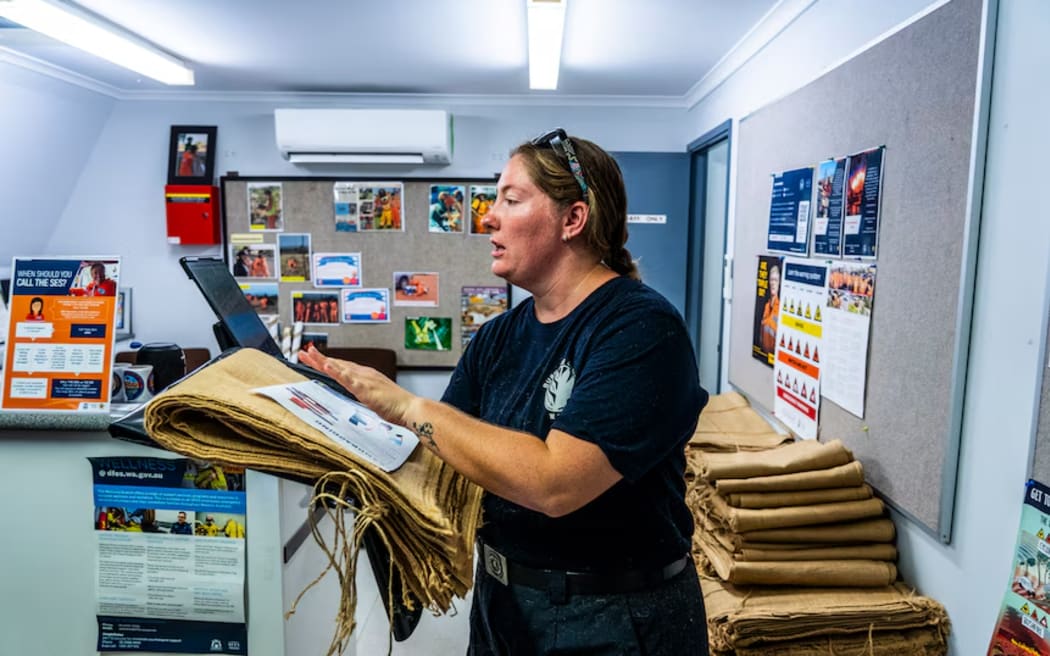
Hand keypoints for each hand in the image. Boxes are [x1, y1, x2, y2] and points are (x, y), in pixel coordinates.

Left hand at [298, 344, 414, 424]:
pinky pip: (349, 379)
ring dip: (324, 361)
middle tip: (303, 352)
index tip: (313, 358)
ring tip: (311, 354)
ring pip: (340, 368)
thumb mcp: (374, 397)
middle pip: (337, 364)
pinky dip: (338, 372)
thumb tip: (355, 395)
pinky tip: (328, 366)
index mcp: (365, 376)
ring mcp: (364, 380)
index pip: (342, 367)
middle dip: (319, 358)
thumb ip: (363, 394)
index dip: (326, 362)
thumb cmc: (395, 405)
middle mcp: (363, 374)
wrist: (409, 408)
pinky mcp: (366, 389)